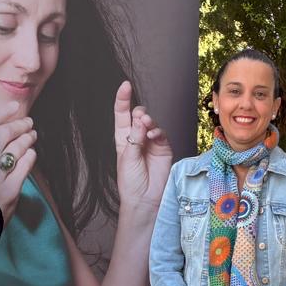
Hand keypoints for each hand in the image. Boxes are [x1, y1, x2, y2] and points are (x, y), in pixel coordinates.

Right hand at [0, 102, 37, 220]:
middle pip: (4, 134)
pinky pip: (24, 167)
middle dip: (19, 124)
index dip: (1, 113)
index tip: (14, 106)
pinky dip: (30, 156)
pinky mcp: (8, 193)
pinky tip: (31, 153)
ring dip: (28, 138)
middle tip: (28, 122)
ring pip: (16, 148)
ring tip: (32, 134)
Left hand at [113, 82, 171, 215]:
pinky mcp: (163, 148)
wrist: (144, 199)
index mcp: (123, 139)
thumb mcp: (127, 158)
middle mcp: (137, 138)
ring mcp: (151, 142)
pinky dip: (157, 131)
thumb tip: (141, 118)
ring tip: (145, 126)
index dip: (123, 99)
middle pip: (138, 115)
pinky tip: (152, 135)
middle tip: (139, 118)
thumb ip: (134, 137)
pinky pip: (161, 134)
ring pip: (151, 123)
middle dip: (138, 113)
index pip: (122, 114)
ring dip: (148, 122)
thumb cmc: (131, 182)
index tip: (125, 85)